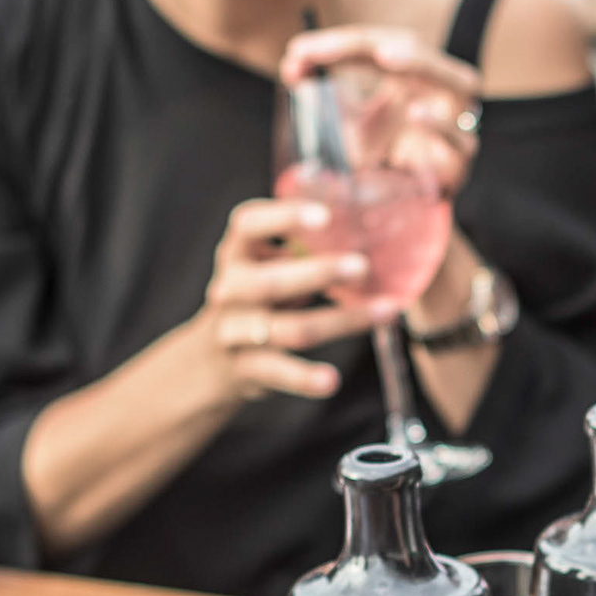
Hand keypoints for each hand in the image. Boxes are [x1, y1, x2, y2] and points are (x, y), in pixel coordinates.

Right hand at [199, 197, 379, 402]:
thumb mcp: (266, 266)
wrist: (210, 359)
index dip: (283, 217)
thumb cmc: (255, 300)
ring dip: (339, 321)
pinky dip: (305, 378)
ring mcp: (234, 330)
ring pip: (288, 328)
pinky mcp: (246, 368)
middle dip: (319, 273)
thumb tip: (365, 232)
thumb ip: (300, 250)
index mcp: (236, 254)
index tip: (325, 215)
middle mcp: (230, 289)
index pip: (248, 225)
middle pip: (270, 282)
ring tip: (385, 312)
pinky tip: (331, 380)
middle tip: (363, 267)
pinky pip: (278, 372)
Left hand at [279, 25, 480, 200]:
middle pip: (415, 49)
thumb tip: (291, 67)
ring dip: (419, 64)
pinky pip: (459, 136)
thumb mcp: (349, 125)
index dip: (337, 44)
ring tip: (386, 56)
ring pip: (454, 79)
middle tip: (339, 48)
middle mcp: (438, 85)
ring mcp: (457, 115)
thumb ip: (324, 98)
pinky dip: (439, 126)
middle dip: (376, 45)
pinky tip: (417, 115)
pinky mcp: (462, 153)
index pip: (374, 46)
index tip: (297, 52)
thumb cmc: (384, 155)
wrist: (412, 203)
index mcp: (411, 71)